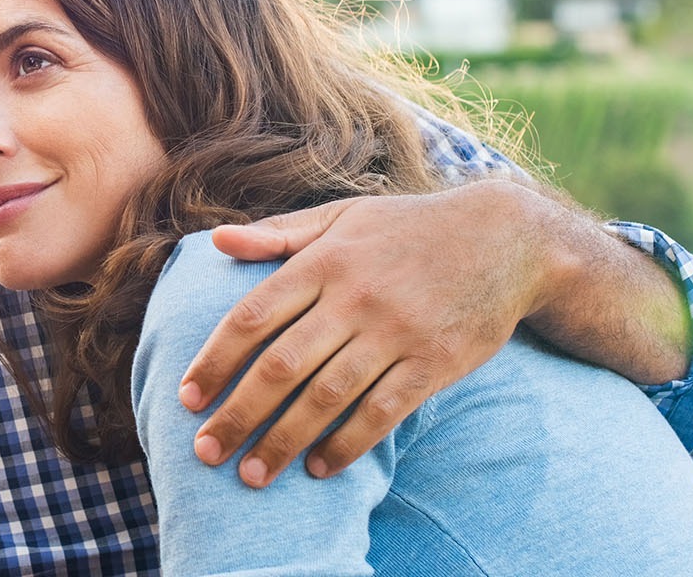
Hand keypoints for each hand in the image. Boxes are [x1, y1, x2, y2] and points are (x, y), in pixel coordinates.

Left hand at [177, 179, 551, 487]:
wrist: (506, 238)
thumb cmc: (408, 228)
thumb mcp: (341, 217)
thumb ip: (278, 235)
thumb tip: (216, 243)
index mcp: (323, 262)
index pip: (252, 317)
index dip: (214, 360)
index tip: (187, 397)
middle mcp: (354, 298)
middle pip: (280, 366)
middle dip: (237, 414)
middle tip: (205, 452)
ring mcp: (396, 332)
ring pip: (326, 396)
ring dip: (284, 441)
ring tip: (253, 475)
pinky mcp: (434, 363)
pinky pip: (382, 412)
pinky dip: (347, 444)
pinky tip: (319, 468)